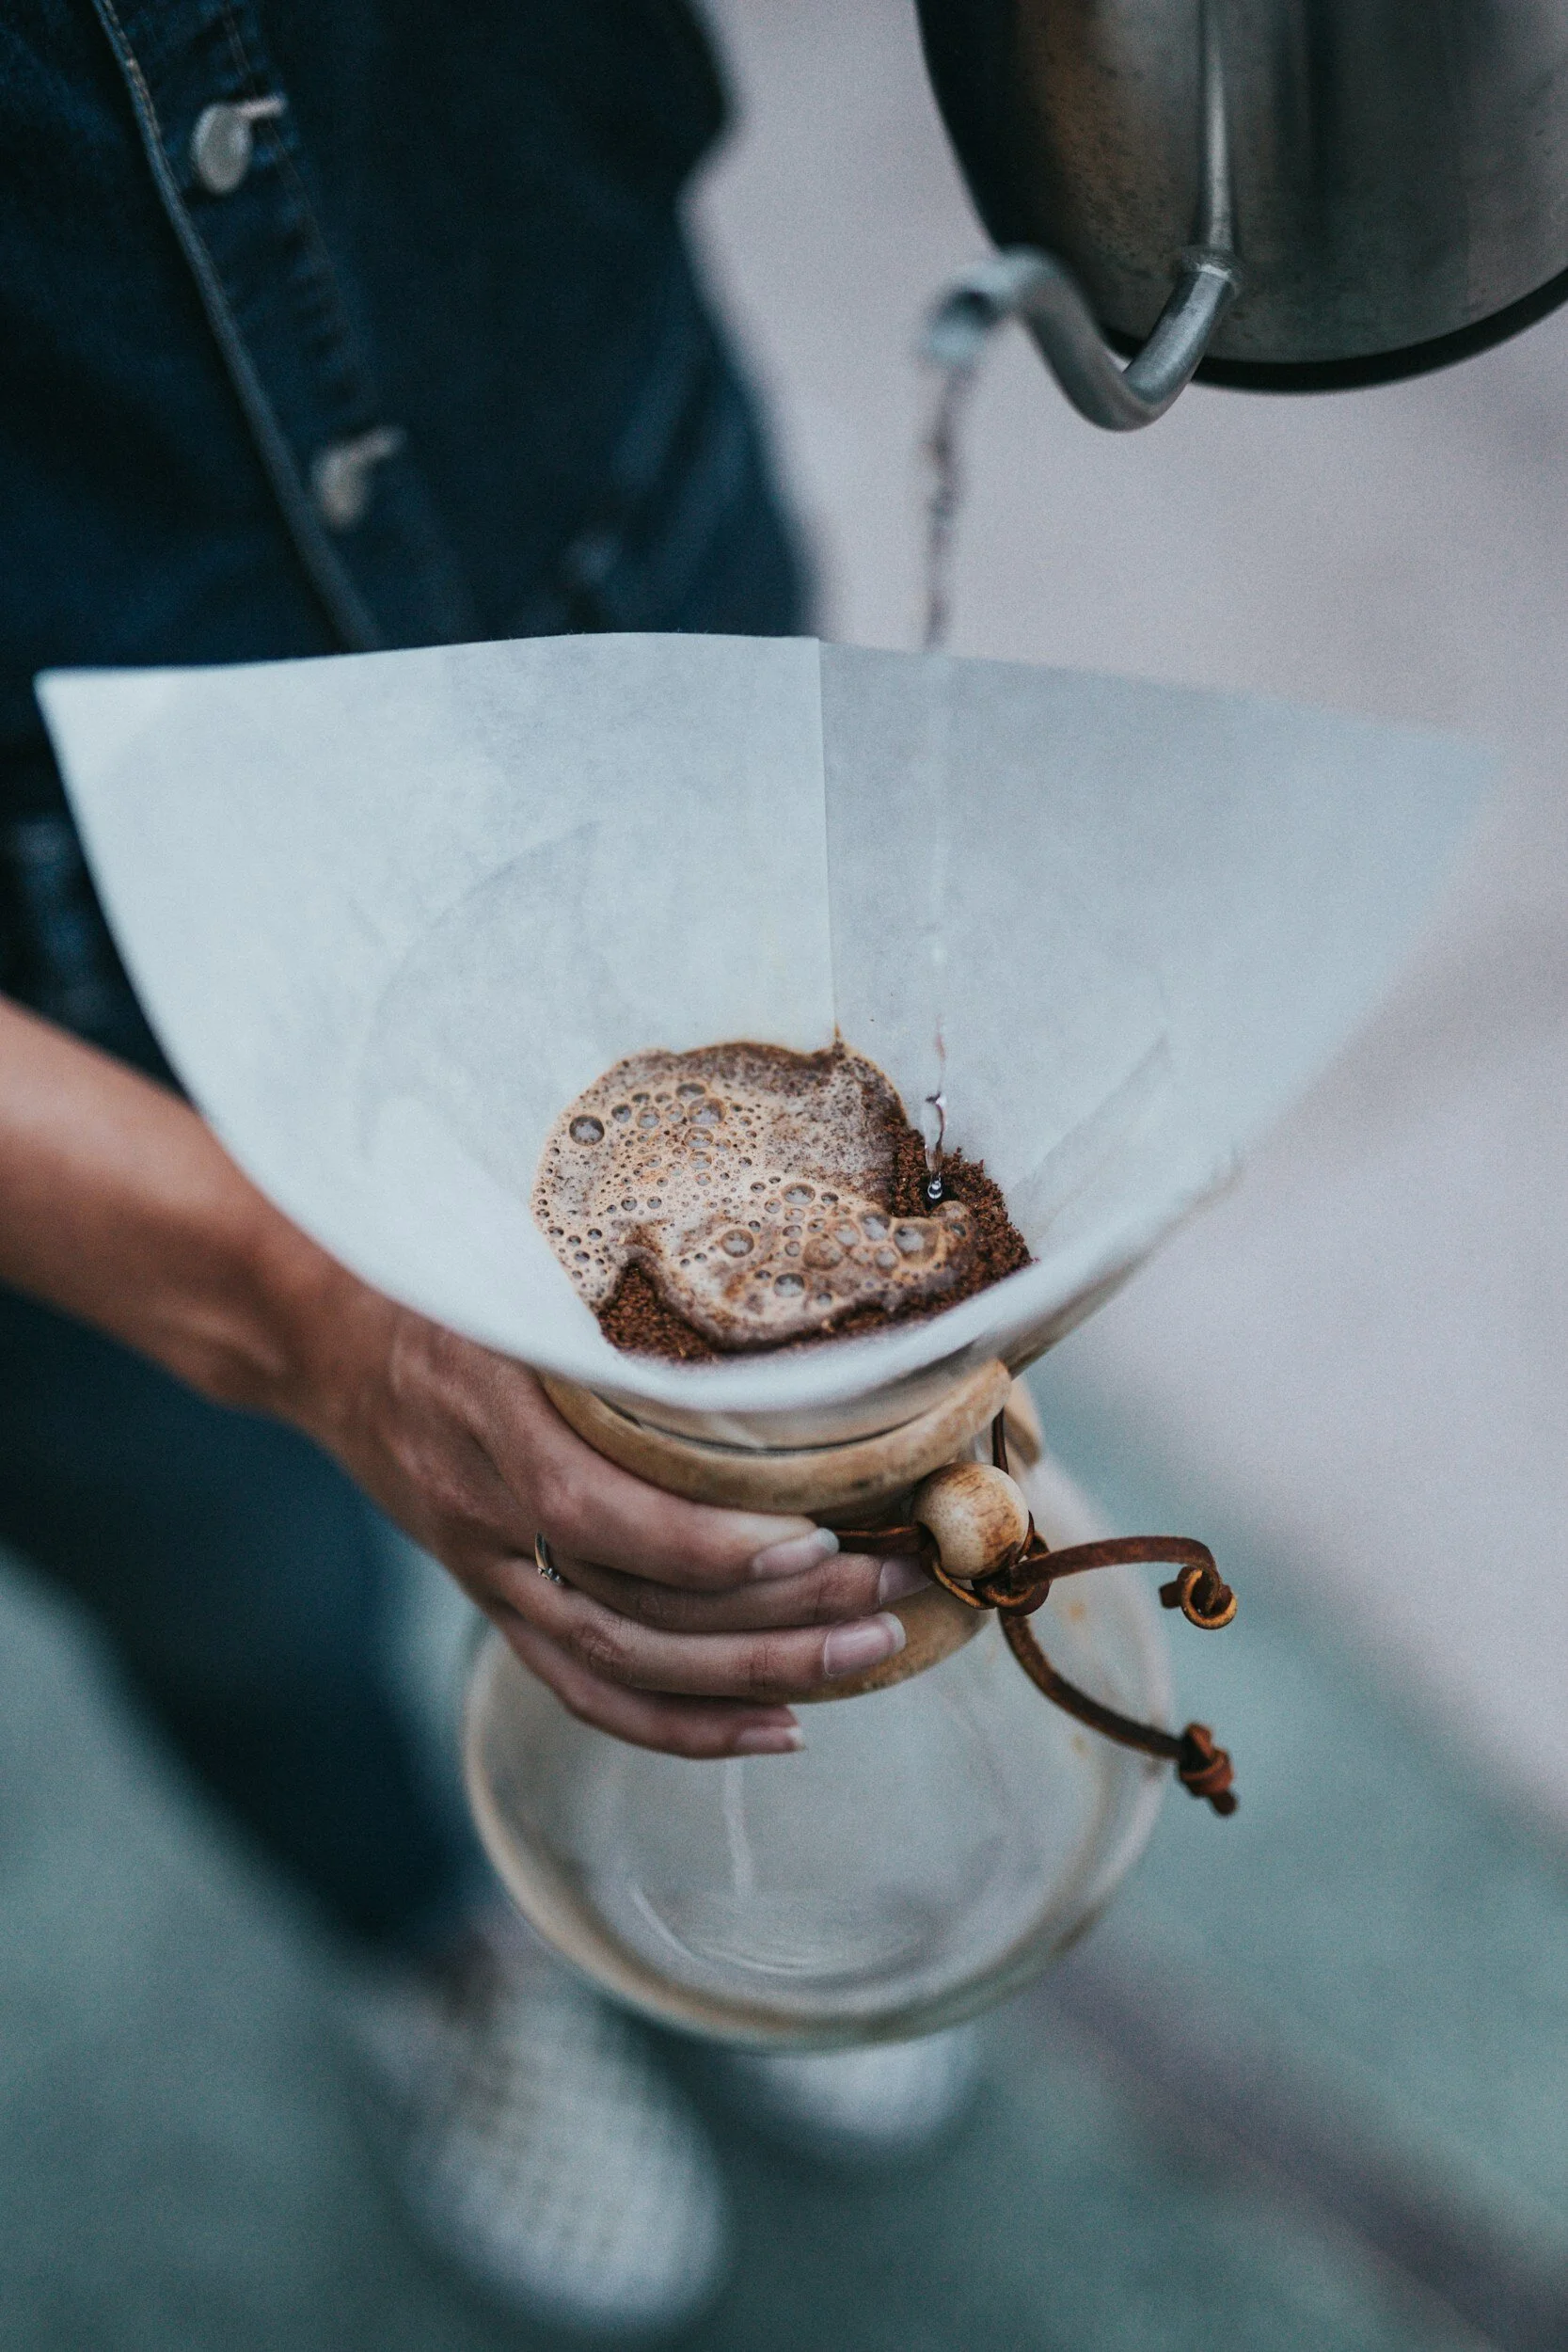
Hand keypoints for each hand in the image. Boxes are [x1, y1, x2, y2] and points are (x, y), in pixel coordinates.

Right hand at [281, 1264, 922, 1758]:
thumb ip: (604, 1288)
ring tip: (869, 1653)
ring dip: (751, 1676)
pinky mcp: (494, 1601)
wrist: (317, 1334)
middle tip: (891, 1591)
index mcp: (487, 1418)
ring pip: (621, 1661)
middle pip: (632, 1607)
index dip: (702, 1545)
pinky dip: (681, 1726)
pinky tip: (777, 1728)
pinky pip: (584, 1689)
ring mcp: (487, 1571)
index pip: (594, 1513)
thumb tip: (763, 1278)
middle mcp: (483, 1515)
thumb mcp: (511, 1260)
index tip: (814, 1534)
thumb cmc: (440, 1276)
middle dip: (772, 1617)